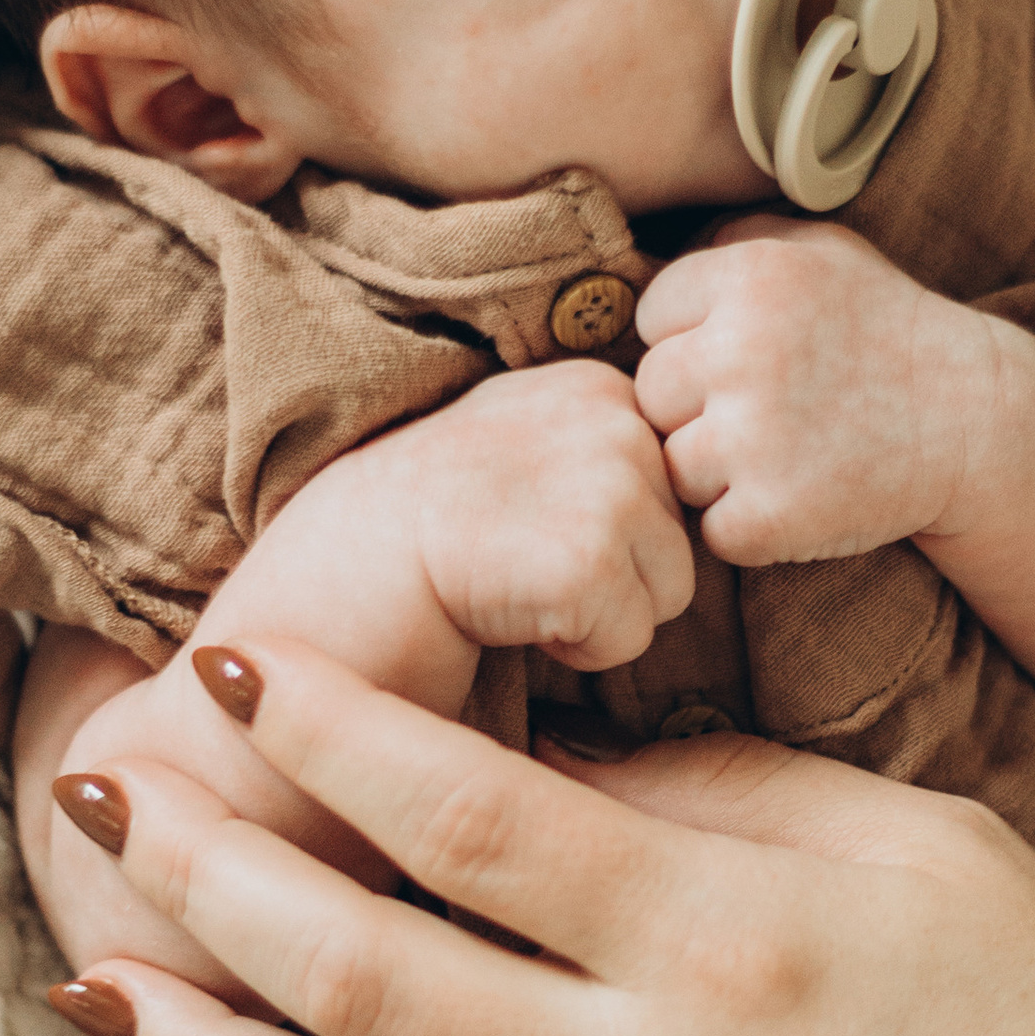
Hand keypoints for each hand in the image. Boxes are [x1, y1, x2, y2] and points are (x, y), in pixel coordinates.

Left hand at [46, 638, 1034, 1035]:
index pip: (464, 813)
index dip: (322, 731)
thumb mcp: (919, 848)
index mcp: (722, 936)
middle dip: (205, 869)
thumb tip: (559, 769)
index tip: (227, 663)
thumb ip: (722, 797)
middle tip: (102, 790)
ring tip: (90, 974)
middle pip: (358, 966)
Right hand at [399, 361, 696, 667]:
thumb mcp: (526, 446)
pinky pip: (631, 639)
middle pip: (685, 539)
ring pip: (673, 592)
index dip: (607, 534)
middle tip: (515, 561)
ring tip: (512, 584)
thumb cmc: (429, 530)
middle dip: (614, 575)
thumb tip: (698, 486)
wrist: (337, 578)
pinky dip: (574, 650)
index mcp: (601, 385)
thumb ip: (605, 450)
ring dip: (600, 614)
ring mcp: (606, 483)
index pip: (674, 492)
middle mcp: (614, 416)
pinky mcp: (588, 558)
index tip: (528, 526)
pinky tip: (502, 612)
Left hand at [635, 216, 1011, 564]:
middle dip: (698, 408)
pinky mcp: (769, 515)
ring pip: (674, 466)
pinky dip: (749, 525)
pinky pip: (712, 529)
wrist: (978, 423)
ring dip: (719, 471)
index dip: (695, 343)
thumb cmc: (887, 332)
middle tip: (774, 411)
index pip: (653, 317)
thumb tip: (641, 260)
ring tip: (792, 451)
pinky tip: (803, 494)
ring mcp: (755, 438)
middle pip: (652, 395)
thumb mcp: (822, 250)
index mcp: (752, 275)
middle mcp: (744, 350)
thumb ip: (736, 241)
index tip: (753, 357)